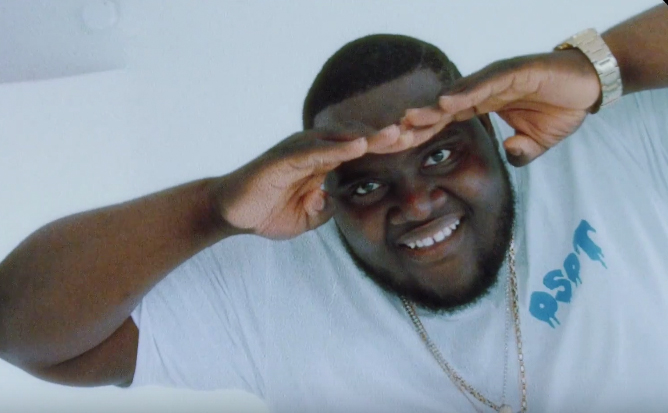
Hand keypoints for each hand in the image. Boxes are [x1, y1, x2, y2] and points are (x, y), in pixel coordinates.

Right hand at [216, 126, 401, 239]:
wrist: (230, 213)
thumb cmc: (267, 210)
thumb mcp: (308, 217)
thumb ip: (327, 207)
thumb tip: (340, 201)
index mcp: (322, 161)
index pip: (361, 151)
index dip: (387, 149)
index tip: (415, 148)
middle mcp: (313, 150)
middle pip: (357, 139)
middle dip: (387, 137)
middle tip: (419, 133)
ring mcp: (298, 151)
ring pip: (340, 139)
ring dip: (369, 136)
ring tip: (396, 135)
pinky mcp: (282, 157)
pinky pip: (314, 150)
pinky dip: (337, 147)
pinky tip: (359, 146)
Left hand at [402, 50, 601, 165]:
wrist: (590, 85)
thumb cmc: (560, 107)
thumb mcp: (537, 141)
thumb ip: (521, 151)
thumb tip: (510, 156)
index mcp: (481, 106)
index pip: (443, 123)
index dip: (419, 134)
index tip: (395, 148)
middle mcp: (482, 91)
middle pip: (441, 109)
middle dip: (415, 124)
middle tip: (386, 139)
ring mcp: (496, 79)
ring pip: (458, 95)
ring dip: (432, 109)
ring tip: (408, 121)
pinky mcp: (515, 71)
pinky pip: (487, 83)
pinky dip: (467, 92)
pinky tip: (447, 103)